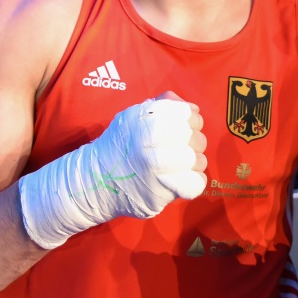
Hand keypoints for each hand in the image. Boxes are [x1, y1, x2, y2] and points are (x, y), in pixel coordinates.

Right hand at [19, 92, 206, 248]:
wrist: (98, 180)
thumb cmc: (120, 145)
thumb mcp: (133, 116)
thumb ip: (163, 106)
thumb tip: (194, 109)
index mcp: (148, 122)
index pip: (190, 115)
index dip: (191, 120)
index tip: (184, 126)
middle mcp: (154, 144)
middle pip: (197, 138)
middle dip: (193, 142)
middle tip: (180, 148)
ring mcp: (159, 171)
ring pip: (199, 161)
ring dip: (193, 163)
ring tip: (178, 165)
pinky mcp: (163, 192)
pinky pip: (196, 183)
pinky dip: (192, 182)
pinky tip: (180, 179)